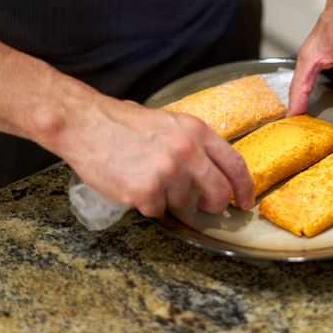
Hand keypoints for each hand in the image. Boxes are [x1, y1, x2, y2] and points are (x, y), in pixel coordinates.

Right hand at [54, 97, 254, 217]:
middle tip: (208, 208)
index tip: (246, 201)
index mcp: (196, 131)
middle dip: (215, 205)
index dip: (245, 187)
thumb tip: (212, 169)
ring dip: (168, 199)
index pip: (234, 164)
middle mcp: (187, 151)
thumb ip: (193, 143)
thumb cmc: (123, 123)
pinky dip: (146, 204)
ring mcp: (167, 172)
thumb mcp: (169, 122)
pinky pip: (157, 210)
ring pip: (182, 204)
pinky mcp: (146, 191)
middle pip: (218, 192)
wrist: (86, 124)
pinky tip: (133, 185)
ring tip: (147, 177)